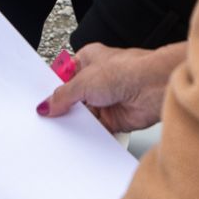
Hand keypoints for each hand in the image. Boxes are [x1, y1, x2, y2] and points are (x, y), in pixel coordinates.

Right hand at [39, 40, 185, 133]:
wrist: (155, 86)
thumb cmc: (128, 70)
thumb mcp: (83, 81)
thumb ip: (62, 95)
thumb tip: (47, 105)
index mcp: (89, 60)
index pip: (65, 75)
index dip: (54, 88)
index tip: (43, 101)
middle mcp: (99, 79)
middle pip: (74, 98)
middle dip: (65, 108)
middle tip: (51, 117)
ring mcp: (108, 99)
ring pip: (85, 115)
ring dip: (78, 123)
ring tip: (64, 129)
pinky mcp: (116, 118)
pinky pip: (98, 130)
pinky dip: (90, 135)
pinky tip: (81, 137)